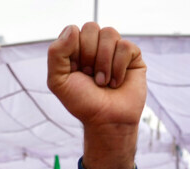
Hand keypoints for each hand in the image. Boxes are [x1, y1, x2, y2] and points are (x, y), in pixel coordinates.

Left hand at [47, 23, 145, 168]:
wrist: (106, 121)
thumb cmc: (82, 102)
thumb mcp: (58, 81)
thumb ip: (56, 54)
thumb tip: (73, 29)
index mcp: (76, 48)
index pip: (74, 30)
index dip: (74, 51)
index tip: (76, 72)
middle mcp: (96, 46)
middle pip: (91, 27)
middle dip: (88, 56)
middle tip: (90, 77)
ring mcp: (114, 49)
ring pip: (109, 33)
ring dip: (103, 63)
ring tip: (103, 82)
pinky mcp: (133, 56)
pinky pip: (125, 46)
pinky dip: (118, 68)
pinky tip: (116, 82)